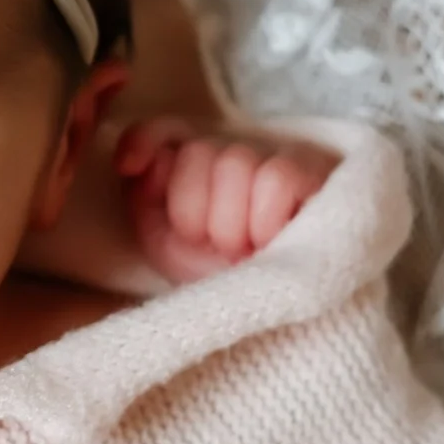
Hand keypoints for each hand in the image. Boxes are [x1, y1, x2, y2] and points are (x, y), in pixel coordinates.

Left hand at [114, 119, 334, 284]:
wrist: (273, 314)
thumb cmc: (218, 278)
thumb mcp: (167, 244)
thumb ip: (143, 198)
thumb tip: (136, 164)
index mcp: (196, 168)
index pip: (166, 130)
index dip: (144, 141)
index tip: (128, 167)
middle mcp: (235, 153)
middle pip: (196, 152)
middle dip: (194, 214)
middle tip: (217, 246)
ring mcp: (278, 158)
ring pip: (234, 163)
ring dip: (231, 225)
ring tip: (247, 250)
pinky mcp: (314, 175)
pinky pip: (275, 179)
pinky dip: (264, 221)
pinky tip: (273, 242)